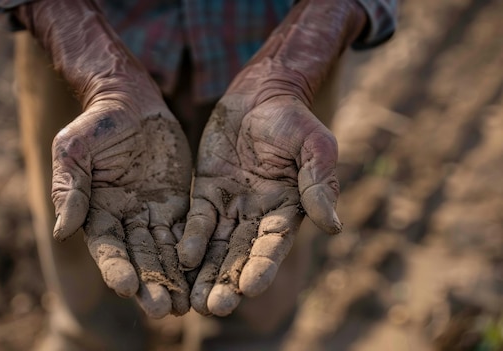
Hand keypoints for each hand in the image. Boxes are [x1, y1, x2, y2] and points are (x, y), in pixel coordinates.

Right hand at [51, 86, 192, 318]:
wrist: (129, 102)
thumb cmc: (96, 124)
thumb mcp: (74, 149)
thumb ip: (69, 188)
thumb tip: (62, 230)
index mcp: (97, 212)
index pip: (107, 247)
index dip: (116, 267)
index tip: (127, 287)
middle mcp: (126, 221)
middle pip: (139, 259)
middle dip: (150, 285)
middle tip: (164, 310)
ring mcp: (153, 215)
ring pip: (165, 253)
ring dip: (175, 279)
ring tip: (188, 306)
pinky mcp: (178, 205)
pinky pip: (188, 233)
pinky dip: (195, 255)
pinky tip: (206, 275)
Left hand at [177, 62, 341, 315]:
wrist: (262, 94)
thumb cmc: (294, 118)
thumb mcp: (313, 145)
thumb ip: (319, 183)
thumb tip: (334, 225)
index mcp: (288, 208)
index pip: (273, 244)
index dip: (262, 266)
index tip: (250, 288)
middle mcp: (259, 214)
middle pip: (242, 254)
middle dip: (228, 281)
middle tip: (215, 307)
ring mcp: (232, 205)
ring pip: (218, 246)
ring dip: (206, 272)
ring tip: (194, 302)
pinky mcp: (208, 192)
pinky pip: (198, 220)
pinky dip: (191, 240)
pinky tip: (181, 259)